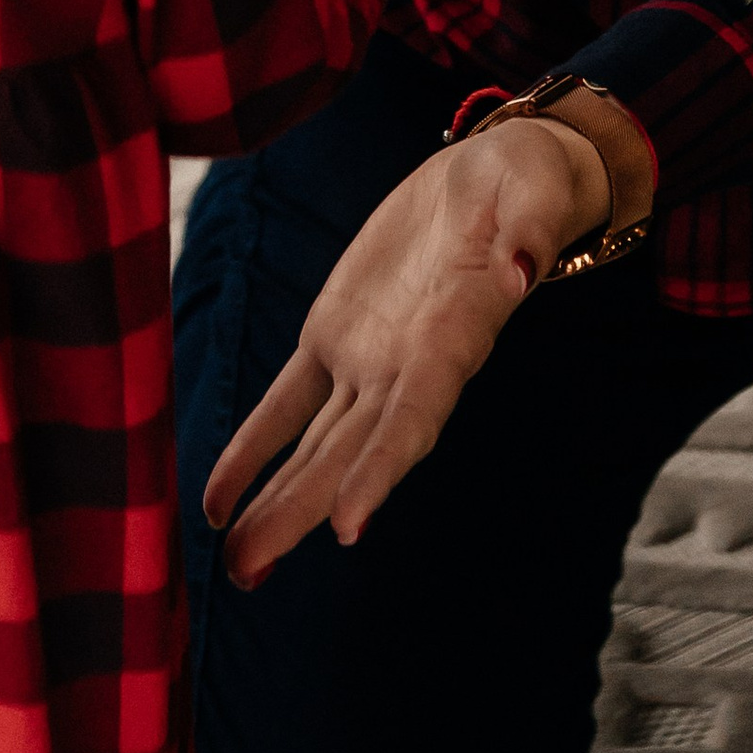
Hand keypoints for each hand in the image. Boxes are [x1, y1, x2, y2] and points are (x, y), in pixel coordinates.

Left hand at [201, 116, 610, 585]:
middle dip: (300, 511)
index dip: (380, 470)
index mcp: (454, 341)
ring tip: (234, 564)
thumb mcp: (532, 189)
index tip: (347, 526)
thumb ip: (529, 229)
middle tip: (250, 571)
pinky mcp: (334, 332)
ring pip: (314, 445)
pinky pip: (286, 402)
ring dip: (274, 502)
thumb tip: (524, 265)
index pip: (413, 419)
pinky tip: (220, 500)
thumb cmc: (524, 184)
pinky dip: (253, 448)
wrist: (494, 180)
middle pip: (349, 454)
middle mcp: (407, 369)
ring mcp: (367, 359)